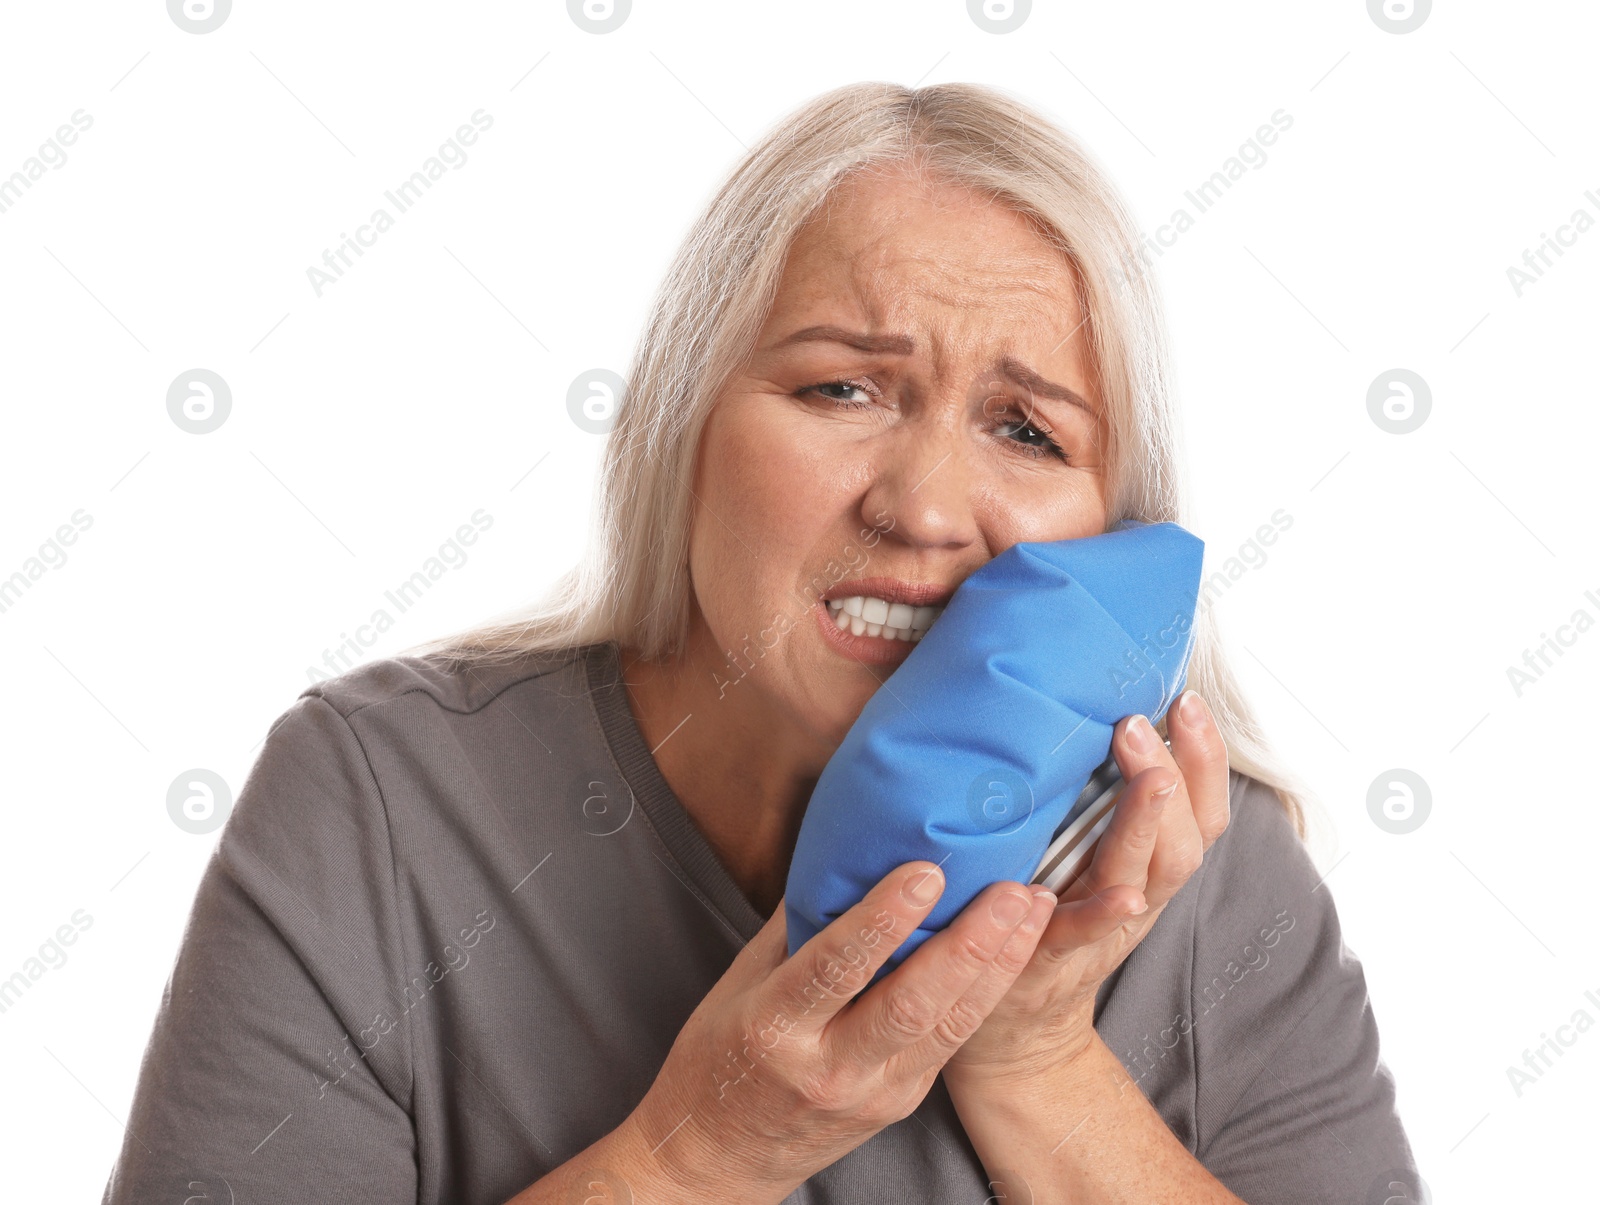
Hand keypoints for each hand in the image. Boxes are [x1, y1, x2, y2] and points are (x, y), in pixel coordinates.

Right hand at [617, 861, 1057, 1203]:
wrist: (719, 1161)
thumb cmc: (720, 1058)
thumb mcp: (738, 985)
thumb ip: (795, 925)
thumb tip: (845, 851)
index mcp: (774, 1027)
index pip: (836, 967)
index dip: (883, 919)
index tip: (925, 872)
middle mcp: (828, 1067)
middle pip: (912, 1003)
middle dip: (971, 943)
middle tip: (1011, 889)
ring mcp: (872, 1093)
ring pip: (948, 1027)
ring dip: (998, 966)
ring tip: (1030, 910)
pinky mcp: (901, 1104)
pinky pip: (948, 1042)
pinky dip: (984, 993)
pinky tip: (1010, 952)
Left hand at [943, 688, 1232, 1087]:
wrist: (1009, 1024)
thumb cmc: (1036, 914)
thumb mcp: (1069, 851)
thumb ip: (1080, 797)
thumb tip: (1071, 703)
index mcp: (1144, 866)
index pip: (1200, 810)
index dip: (1205, 758)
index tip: (1186, 698)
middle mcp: (1136, 896)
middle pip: (1185, 838)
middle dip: (1178, 775)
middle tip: (1143, 720)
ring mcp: (1099, 929)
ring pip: (1148, 877)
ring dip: (1150, 826)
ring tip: (1150, 778)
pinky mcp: (1048, 957)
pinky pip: (1083, 936)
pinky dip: (1104, 914)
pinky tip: (1121, 895)